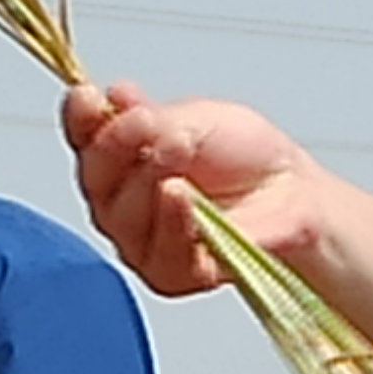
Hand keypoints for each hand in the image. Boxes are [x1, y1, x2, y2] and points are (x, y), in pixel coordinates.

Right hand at [62, 80, 330, 298]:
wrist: (292, 192)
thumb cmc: (247, 156)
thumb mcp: (197, 118)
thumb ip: (149, 116)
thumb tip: (113, 99)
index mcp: (121, 153)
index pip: (82, 137)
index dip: (80, 119)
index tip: (90, 99)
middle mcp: (122, 199)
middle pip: (94, 179)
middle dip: (117, 148)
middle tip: (149, 128)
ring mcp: (141, 240)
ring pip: (119, 219)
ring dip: (146, 184)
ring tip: (178, 157)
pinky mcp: (169, 273)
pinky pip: (156, 255)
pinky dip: (171, 223)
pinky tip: (184, 199)